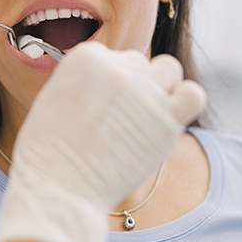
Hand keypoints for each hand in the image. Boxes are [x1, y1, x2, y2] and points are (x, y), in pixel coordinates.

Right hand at [0, 42, 205, 241]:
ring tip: (146, 113)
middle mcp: (117, 67)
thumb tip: (105, 81)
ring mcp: (144, 91)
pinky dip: (185, 101)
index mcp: (87, 56)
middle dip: (131, 84)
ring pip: (169, 69)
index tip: (100, 103)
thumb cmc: (48, 149)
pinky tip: (169, 118)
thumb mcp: (54, 94)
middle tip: (119, 116)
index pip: (111, 56)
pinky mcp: (167, 118)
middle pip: (137, 63)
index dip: (107, 81)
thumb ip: (83, 79)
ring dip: (161, 86)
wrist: (58, 185)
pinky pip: (193, 95)